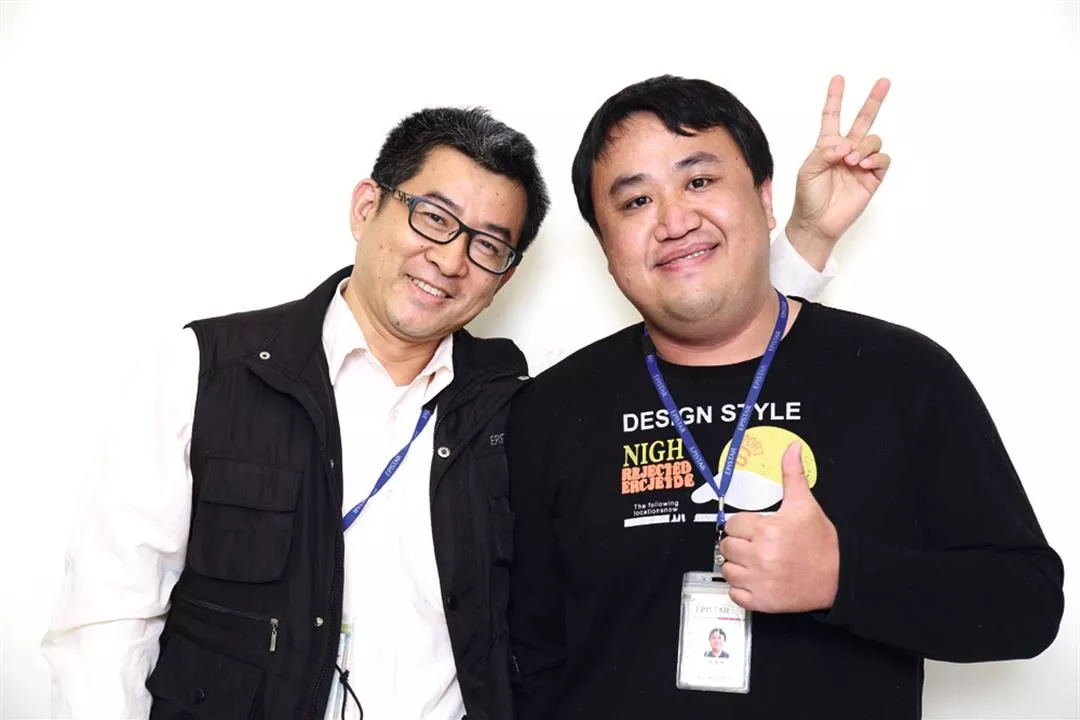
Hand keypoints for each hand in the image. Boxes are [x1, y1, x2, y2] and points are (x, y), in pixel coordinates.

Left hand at [719, 441, 839, 612]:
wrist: (840, 576)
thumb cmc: (821, 541)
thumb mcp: (805, 504)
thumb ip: (792, 474)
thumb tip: (792, 448)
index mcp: (767, 530)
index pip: (732, 525)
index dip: (742, 525)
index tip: (754, 529)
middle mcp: (760, 556)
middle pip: (726, 546)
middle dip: (738, 544)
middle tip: (755, 545)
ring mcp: (760, 581)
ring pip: (727, 570)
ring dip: (737, 566)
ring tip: (755, 562)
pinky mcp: (762, 602)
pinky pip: (735, 594)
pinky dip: (742, 589)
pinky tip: (756, 579)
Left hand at [786, 76, 891, 267]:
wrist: (817, 222)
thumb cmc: (808, 197)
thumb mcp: (807, 170)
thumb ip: (824, 153)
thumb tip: (846, 146)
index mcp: (827, 145)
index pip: (832, 116)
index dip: (835, 98)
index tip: (838, 79)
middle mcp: (846, 150)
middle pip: (863, 120)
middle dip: (873, 100)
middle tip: (884, 81)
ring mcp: (860, 163)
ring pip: (873, 140)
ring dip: (865, 145)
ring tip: (852, 160)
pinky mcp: (872, 177)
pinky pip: (882, 159)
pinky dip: (874, 158)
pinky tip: (863, 164)